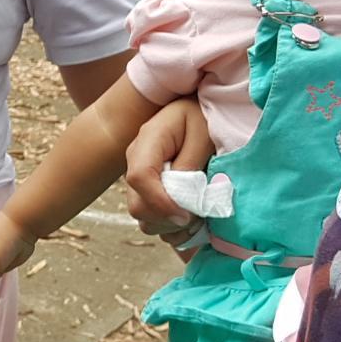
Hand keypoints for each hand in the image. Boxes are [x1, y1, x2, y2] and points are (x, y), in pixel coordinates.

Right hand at [123, 97, 213, 241]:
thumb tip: (181, 201)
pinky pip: (153, 223)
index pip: (139, 177)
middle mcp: (136, 163)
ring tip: (200, 214)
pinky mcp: (148, 194)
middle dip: (170, 218)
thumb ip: (190, 164)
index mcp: (148, 141)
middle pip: (138, 206)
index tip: (187, 215)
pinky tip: (193, 218)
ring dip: (174, 226)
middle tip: (200, 214)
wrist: (197, 112)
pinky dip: (174, 229)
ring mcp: (140, 181)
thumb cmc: (204, 118)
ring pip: (145, 220)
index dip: (160, 202)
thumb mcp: (203, 134)